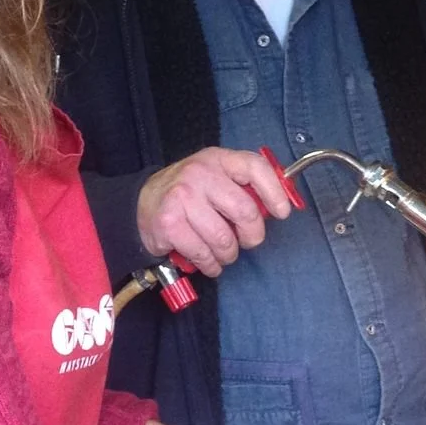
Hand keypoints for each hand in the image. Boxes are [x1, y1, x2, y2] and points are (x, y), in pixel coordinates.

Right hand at [137, 148, 292, 275]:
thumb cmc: (190, 193)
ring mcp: (183, 197)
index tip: (282, 212)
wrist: (142, 203)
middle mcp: (200, 173)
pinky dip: (210, 264)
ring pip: (224, 239)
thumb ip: (244, 187)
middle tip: (247, 241)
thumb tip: (276, 208)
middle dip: (252, 236)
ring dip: (229, 254)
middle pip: (245, 211)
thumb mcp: (217, 177)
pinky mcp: (169, 223)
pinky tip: (208, 261)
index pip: (255, 168)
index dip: (274, 192)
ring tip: (224, 253)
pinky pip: (203, 253)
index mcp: (218, 159)